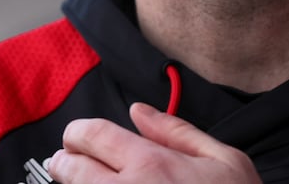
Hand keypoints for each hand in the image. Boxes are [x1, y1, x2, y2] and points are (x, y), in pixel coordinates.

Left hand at [45, 102, 260, 182]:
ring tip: (81, 181)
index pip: (92, 134)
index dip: (77, 132)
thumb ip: (177, 131)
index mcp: (152, 164)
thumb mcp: (224, 160)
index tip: (76, 137)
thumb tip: (139, 111)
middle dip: (64, 161)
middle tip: (66, 161)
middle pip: (70, 168)